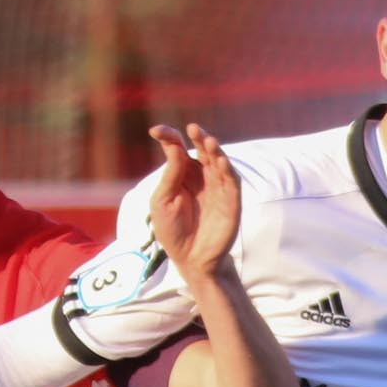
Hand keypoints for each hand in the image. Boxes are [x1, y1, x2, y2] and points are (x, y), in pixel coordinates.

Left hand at [145, 122, 240, 281]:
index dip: (169, 137)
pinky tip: (219, 159)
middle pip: (201, 149)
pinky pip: (231, 180)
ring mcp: (217, 186)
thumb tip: (174, 147)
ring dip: (214, 149)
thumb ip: (170, 175)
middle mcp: (201, 175)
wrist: (189, 259)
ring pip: (218, 160)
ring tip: (206, 140)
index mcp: (182, 173)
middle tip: (191, 128)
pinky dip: (226, 168)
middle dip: (197, 137)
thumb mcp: (162, 201)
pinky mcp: (230, 200)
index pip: (177, 149)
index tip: (155, 131)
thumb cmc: (172, 230)